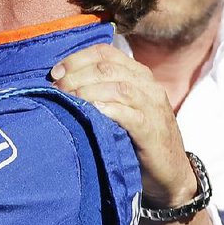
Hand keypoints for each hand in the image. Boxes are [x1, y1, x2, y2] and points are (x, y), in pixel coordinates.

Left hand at [51, 43, 196, 206]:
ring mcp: (153, 107)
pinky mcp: (153, 130)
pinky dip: (108, 110)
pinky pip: (130, 114)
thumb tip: (58, 81)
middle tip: (57, 89)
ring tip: (68, 100)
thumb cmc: (134, 136)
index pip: (104, 52)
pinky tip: (92, 112)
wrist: (169, 172)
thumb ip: (99, 89)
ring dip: (87, 91)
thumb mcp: (119, 106)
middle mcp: (147, 85)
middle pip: (107, 68)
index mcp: (137, 73)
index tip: (55, 73)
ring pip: (118, 87)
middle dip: (76, 76)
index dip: (76, 59)